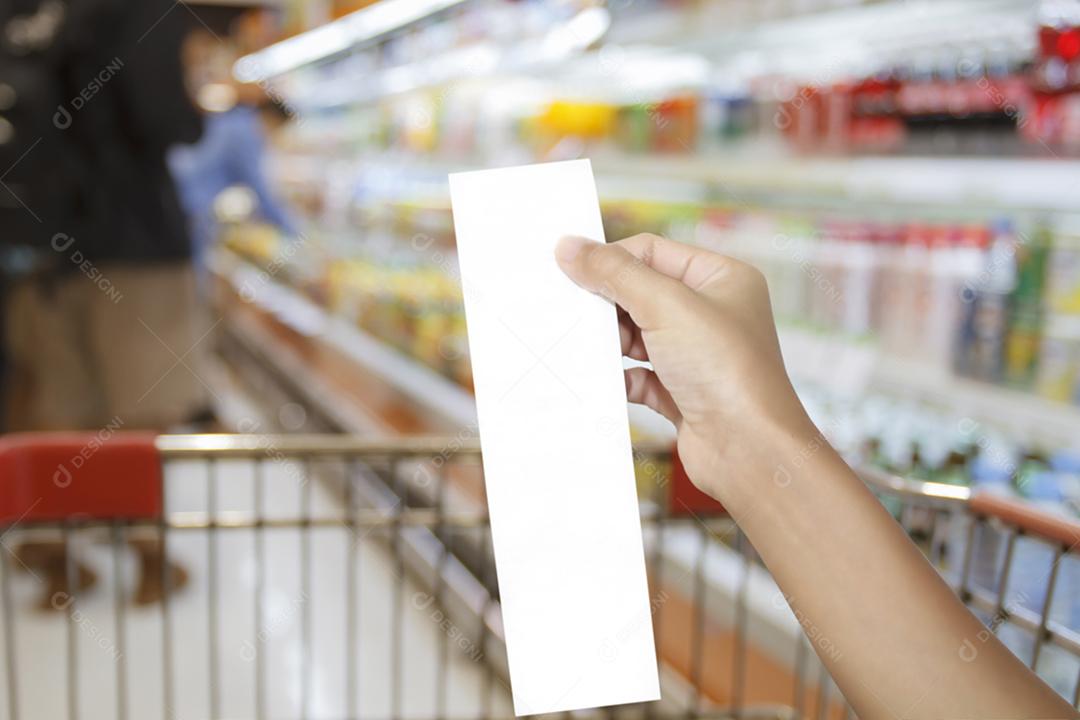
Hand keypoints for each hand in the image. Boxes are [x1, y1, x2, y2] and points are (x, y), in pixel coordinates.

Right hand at [555, 233, 816, 508]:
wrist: (749, 451)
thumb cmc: (728, 371)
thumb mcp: (666, 306)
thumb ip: (615, 273)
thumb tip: (571, 247)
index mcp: (721, 279)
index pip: (653, 252)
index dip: (611, 258)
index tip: (569, 267)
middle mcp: (711, 314)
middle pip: (640, 293)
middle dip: (606, 303)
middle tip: (568, 307)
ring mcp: (696, 356)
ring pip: (636, 336)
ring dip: (609, 342)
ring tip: (581, 344)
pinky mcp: (681, 393)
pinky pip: (638, 376)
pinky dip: (618, 377)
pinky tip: (600, 380)